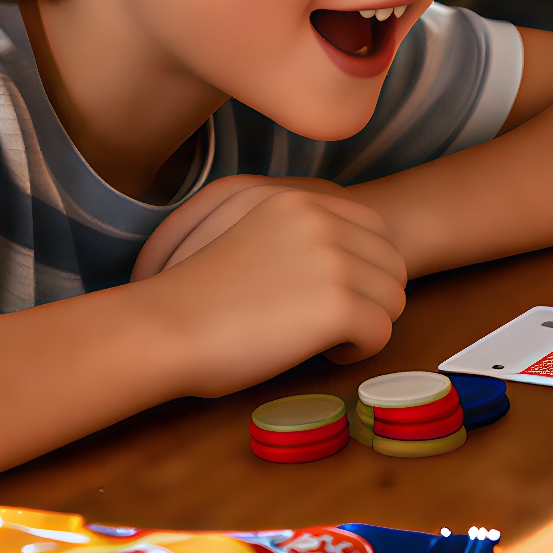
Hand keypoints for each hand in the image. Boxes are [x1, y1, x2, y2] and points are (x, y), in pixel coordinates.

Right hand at [142, 187, 407, 396]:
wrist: (159, 328)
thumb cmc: (191, 295)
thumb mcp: (246, 232)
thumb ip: (295, 231)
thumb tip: (345, 253)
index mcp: (300, 200)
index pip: (376, 231)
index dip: (362, 268)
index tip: (326, 292)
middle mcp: (323, 221)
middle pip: (392, 264)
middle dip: (369, 296)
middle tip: (328, 321)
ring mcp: (334, 261)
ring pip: (393, 299)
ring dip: (364, 323)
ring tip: (319, 336)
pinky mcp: (338, 304)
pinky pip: (381, 332)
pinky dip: (357, 350)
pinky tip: (321, 352)